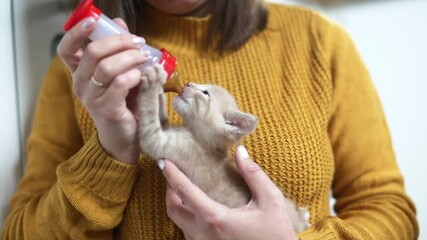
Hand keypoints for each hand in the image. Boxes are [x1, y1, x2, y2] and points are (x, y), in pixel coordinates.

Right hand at [57, 17, 147, 163]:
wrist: (129, 137)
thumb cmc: (126, 103)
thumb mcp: (122, 72)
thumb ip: (119, 49)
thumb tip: (120, 23)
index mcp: (81, 72)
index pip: (67, 48)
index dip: (77, 32)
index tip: (94, 21)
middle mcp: (81, 84)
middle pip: (92, 52)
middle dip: (118, 42)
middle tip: (137, 42)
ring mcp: (92, 97)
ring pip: (106, 67)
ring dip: (129, 57)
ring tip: (144, 58)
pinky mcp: (106, 109)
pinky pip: (119, 84)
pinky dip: (134, 75)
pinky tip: (143, 76)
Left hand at [159, 146, 297, 239]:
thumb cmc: (276, 234)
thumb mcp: (270, 201)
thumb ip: (253, 175)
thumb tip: (240, 152)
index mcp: (215, 218)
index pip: (185, 191)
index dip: (172, 174)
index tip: (163, 161)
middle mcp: (203, 234)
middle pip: (172, 208)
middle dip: (169, 189)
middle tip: (173, 173)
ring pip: (178, 222)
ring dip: (176, 204)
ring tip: (182, 188)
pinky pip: (187, 233)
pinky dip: (185, 217)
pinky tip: (195, 209)